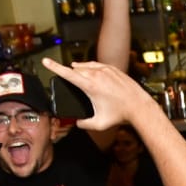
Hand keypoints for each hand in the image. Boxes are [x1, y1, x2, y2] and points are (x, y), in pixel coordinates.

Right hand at [39, 57, 153, 130]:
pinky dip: (91, 67)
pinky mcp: (114, 69)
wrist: (139, 106)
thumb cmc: (121, 114)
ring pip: (87, 66)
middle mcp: (97, 75)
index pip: (68, 74)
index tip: (46, 61)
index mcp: (91, 86)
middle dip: (70, 73)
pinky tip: (90, 69)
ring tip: (74, 70)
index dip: (54, 67)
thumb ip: (85, 124)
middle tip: (66, 78)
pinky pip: (98, 65)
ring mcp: (106, 70)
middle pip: (76, 70)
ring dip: (79, 68)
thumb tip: (78, 123)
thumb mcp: (100, 123)